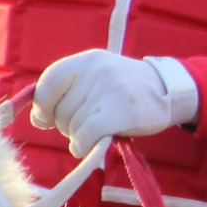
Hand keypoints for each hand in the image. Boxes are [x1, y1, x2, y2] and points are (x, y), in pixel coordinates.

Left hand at [31, 51, 197, 155]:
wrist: (169, 92)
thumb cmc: (125, 90)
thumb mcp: (97, 78)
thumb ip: (67, 92)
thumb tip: (38, 118)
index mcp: (87, 60)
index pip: (49, 81)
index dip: (42, 104)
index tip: (47, 117)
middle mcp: (97, 71)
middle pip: (60, 110)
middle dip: (66, 125)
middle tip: (86, 124)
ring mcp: (109, 90)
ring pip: (73, 126)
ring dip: (78, 137)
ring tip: (96, 131)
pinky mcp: (121, 111)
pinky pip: (86, 135)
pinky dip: (82, 146)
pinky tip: (88, 146)